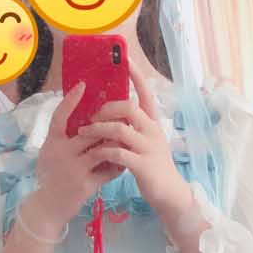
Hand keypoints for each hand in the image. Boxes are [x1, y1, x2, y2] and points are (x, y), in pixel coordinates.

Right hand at [32, 83, 121, 231]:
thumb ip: (64, 138)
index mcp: (52, 143)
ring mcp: (74, 169)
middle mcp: (61, 153)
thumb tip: (84, 119)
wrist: (48, 208)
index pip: (60, 116)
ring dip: (116, 144)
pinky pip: (108, 170)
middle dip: (107, 124)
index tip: (83, 85)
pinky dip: (117, 165)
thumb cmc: (51, 177)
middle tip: (122, 117)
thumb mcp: (51, 153)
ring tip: (126, 139)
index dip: (70, 100)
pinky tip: (123, 162)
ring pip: (102, 149)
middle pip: (90, 131)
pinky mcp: (85, 184)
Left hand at [76, 57, 191, 218]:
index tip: (126, 59)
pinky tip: (96, 154)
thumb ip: (134, 128)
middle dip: (106, 108)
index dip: (136, 76)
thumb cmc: (153, 167)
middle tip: (92, 117)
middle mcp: (152, 131)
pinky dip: (104, 151)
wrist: (168, 193)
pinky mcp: (142, 165)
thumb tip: (115, 114)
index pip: (146, 93)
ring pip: (120, 129)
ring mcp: (148, 148)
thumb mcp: (146, 142)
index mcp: (153, 123)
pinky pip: (118, 153)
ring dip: (98, 129)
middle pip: (128, 107)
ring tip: (84, 133)